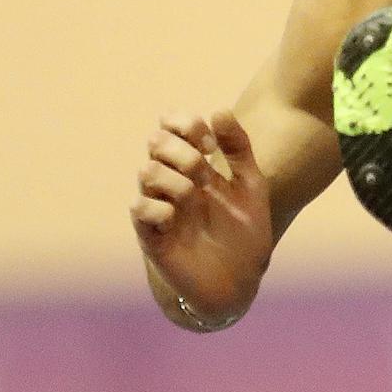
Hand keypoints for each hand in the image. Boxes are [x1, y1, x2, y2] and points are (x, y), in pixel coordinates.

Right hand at [129, 108, 272, 321]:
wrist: (241, 280)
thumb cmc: (244, 233)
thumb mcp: (252, 186)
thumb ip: (239, 148)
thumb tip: (219, 110)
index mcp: (193, 166)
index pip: (172, 126)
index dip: (186, 124)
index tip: (210, 144)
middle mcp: (171, 182)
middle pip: (156, 142)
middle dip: (183, 152)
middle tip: (204, 172)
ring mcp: (160, 207)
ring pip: (146, 171)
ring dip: (174, 179)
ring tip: (193, 197)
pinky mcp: (152, 235)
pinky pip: (140, 207)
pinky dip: (159, 207)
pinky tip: (178, 218)